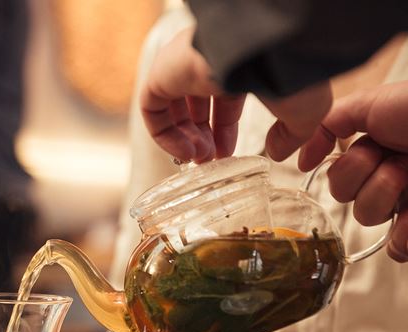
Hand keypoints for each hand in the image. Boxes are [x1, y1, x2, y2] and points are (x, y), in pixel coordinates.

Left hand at [140, 27, 331, 162]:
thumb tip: (279, 153)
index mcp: (239, 62)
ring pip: (172, 107)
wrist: (263, 49)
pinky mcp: (161, 74)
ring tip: (201, 158)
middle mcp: (208, 60)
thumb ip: (293, 135)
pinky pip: (152, 109)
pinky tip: (186, 152)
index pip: (224, 98)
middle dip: (204, 136)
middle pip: (196, 104)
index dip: (224, 130)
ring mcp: (181, 65)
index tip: (228, 153)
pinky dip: (164, 135)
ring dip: (185, 138)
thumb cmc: (288, 73)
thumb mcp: (303, 111)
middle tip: (211, 160)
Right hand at [299, 81, 407, 261]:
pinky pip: (397, 247)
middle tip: (397, 157)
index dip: (343, 165)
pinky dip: (403, 237)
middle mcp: (393, 176)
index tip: (352, 152)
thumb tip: (298, 153)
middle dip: (365, 175)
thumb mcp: (374, 102)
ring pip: (368, 218)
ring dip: (386, 194)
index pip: (339, 173)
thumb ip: (329, 121)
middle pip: (346, 196)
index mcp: (381, 150)